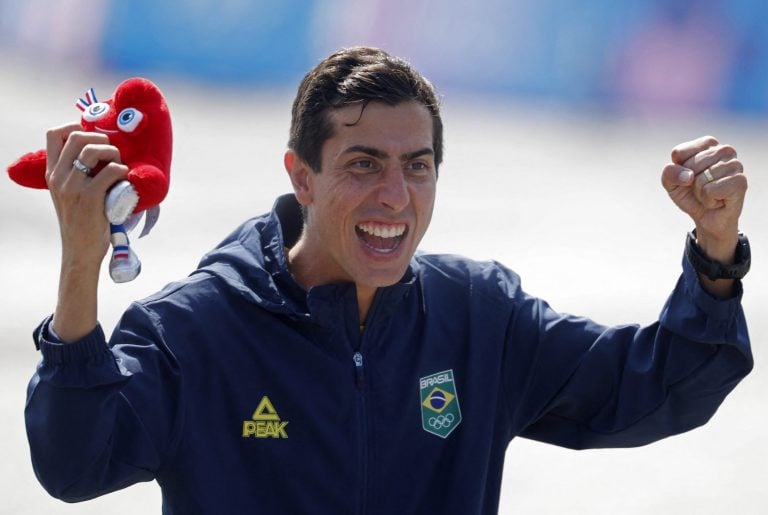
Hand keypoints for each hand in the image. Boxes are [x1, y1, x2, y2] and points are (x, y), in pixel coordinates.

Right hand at [45, 123, 127, 340]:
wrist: (80, 251)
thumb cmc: (82, 221)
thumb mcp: (69, 194)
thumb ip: (75, 174)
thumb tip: (97, 150)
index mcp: (52, 174)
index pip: (54, 135)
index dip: (74, 126)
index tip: (92, 134)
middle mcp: (59, 177)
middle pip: (77, 137)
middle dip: (100, 137)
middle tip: (112, 151)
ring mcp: (73, 187)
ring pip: (94, 150)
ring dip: (114, 152)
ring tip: (119, 165)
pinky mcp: (91, 198)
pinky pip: (111, 171)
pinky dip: (123, 171)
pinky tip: (125, 181)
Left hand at [661, 135, 746, 262]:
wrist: (707, 218)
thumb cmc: (690, 195)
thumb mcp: (671, 183)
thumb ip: (669, 173)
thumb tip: (689, 176)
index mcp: (707, 144)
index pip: (679, 153)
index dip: (677, 170)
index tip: (688, 176)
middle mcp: (724, 150)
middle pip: (690, 165)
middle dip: (689, 183)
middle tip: (701, 188)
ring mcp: (735, 164)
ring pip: (700, 179)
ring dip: (699, 193)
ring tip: (710, 194)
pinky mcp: (740, 181)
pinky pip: (710, 190)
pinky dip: (708, 200)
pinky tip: (718, 200)